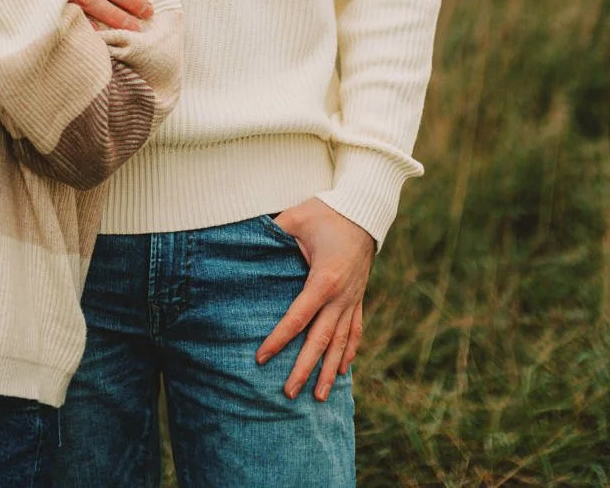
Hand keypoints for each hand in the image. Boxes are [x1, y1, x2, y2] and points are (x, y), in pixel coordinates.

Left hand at [255, 199, 373, 401]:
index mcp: (323, 280)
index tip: (261, 358)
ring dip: (330, 371)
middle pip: (320, 340)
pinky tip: (344, 370)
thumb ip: (273, 232)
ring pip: (341, 343)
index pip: (297, 318)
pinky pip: (355, 330)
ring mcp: (352, 299)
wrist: (364, 212)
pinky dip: (349, 352)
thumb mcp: (296, 218)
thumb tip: (245, 238)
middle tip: (288, 393)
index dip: (279, 339)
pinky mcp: (358, 297)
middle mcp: (341, 296)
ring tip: (320, 397)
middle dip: (304, 369)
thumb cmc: (326, 213)